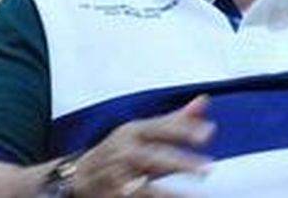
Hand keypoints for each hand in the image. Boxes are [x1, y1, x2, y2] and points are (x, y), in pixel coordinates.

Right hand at [72, 95, 214, 197]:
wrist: (79, 173)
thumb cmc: (121, 148)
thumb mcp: (143, 130)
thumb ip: (176, 119)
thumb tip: (204, 100)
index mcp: (132, 131)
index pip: (160, 128)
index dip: (183, 130)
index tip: (208, 134)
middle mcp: (123, 152)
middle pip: (153, 157)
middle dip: (180, 163)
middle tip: (208, 169)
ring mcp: (116, 176)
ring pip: (144, 186)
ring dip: (169, 193)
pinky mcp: (113, 196)